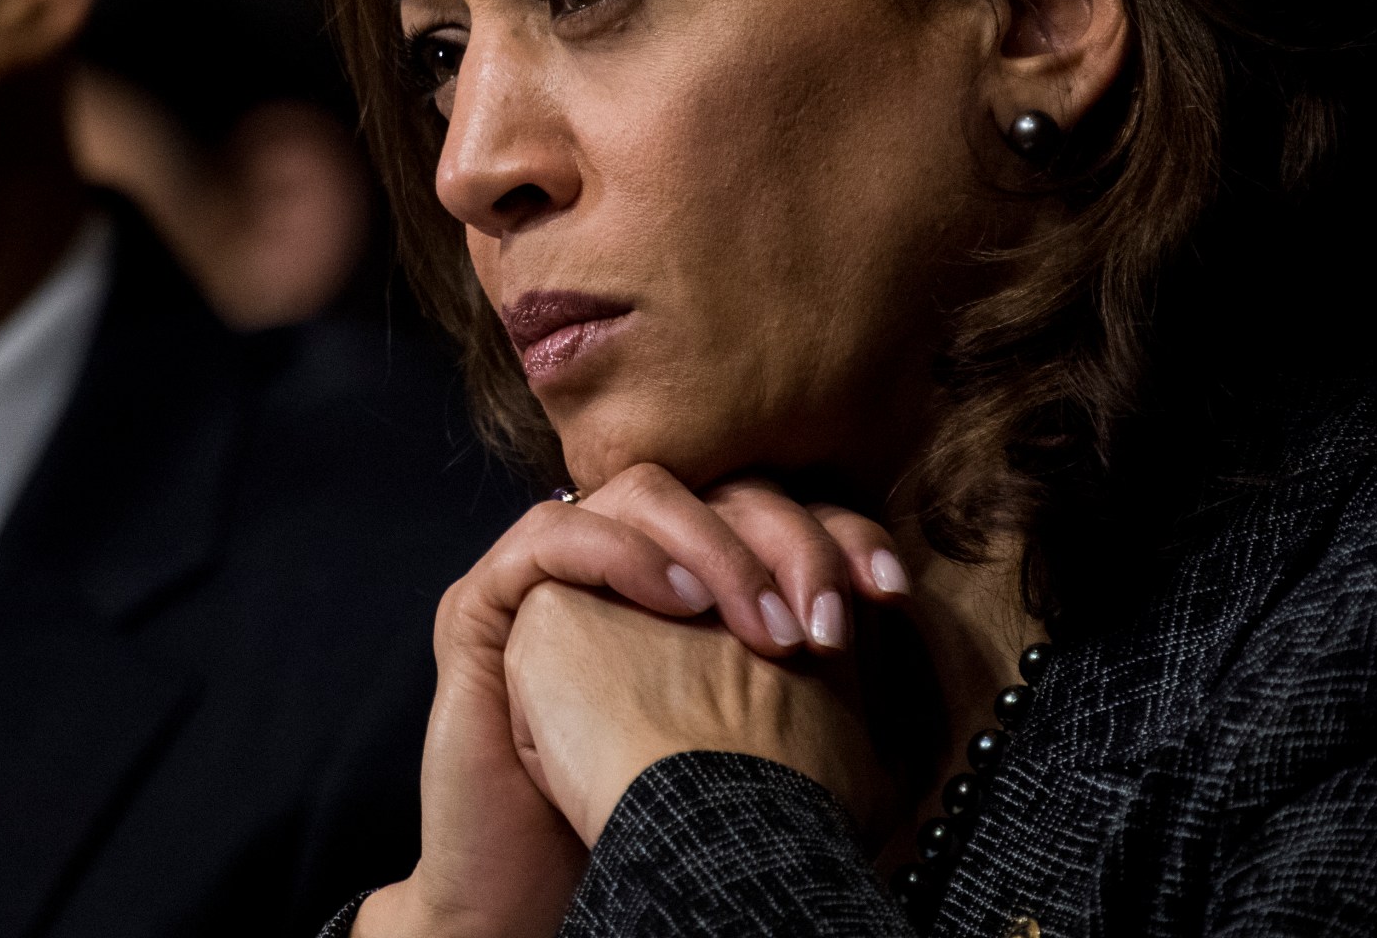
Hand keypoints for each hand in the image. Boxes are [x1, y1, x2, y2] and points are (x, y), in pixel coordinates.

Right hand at [353, 465, 905, 936]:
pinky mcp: (485, 603)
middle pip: (714, 488)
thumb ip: (804, 674)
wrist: (542, 888)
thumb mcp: (753, 742)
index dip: (835, 535)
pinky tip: (677, 604)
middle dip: (787, 540)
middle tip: (824, 621)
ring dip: (714, 546)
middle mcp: (620, 560)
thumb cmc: (649, 826)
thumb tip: (890, 628)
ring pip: (641, 491)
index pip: (769, 511)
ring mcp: (550, 575)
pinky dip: (622, 552)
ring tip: (760, 625)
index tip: (888, 591)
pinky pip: (551, 534)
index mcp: (686, 582)